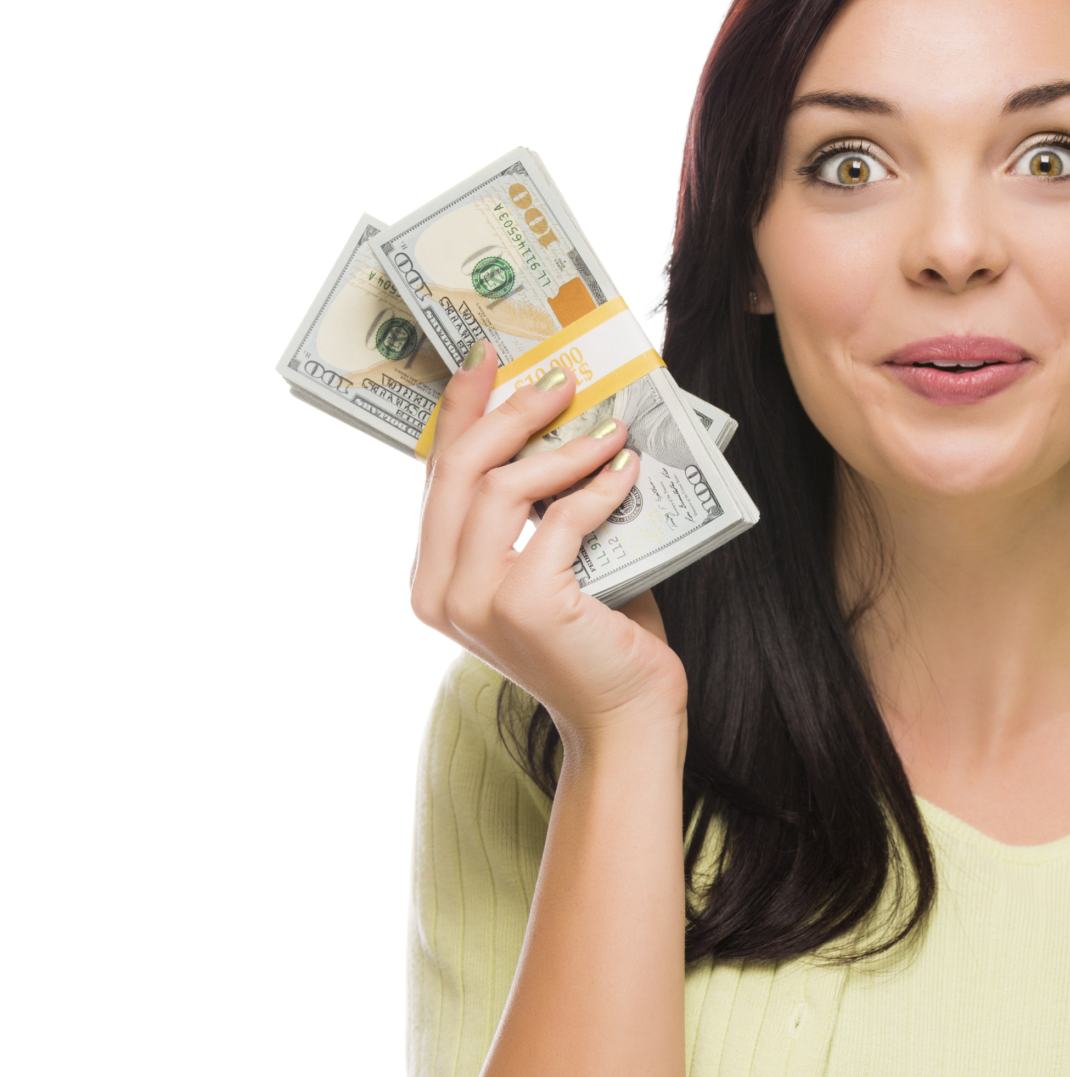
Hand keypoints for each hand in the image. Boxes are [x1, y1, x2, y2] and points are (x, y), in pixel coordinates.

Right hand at [408, 343, 687, 744]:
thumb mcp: (552, 564)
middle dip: (511, 414)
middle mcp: (439, 592)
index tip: (487, 359)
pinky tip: (628, 471)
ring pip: (504, 487)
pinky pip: (561, 520)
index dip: (462, 411)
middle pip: (461, 470)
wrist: (625, 717)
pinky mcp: (523, 607)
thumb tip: (566, 422)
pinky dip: (599, 488)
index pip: (438, 476)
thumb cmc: (596, 638)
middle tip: (561, 383)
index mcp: (433, 579)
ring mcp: (475, 603)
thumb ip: (538, 511)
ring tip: (611, 428)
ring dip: (564, 448)